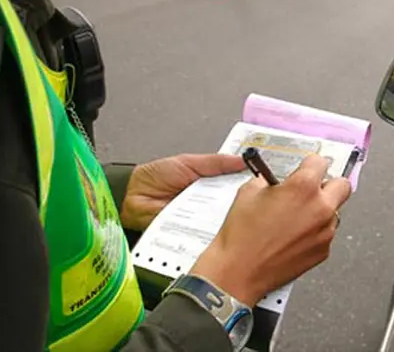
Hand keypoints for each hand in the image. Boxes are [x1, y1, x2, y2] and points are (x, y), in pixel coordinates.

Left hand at [121, 154, 244, 230]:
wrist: (131, 198)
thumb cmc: (154, 178)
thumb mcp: (188, 162)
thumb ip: (215, 162)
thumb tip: (242, 160)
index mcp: (209, 182)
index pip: (234, 182)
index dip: (248, 180)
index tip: (263, 178)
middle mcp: (208, 201)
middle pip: (232, 200)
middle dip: (242, 198)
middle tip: (256, 194)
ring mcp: (202, 218)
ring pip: (222, 216)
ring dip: (230, 213)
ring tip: (243, 210)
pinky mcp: (194, 232)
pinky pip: (208, 230)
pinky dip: (214, 228)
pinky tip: (222, 225)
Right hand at [190, 154, 350, 306]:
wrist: (238, 272)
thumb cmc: (242, 236)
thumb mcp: (249, 192)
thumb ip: (270, 180)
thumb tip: (276, 181)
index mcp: (303, 187)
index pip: (321, 162)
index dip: (311, 163)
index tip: (307, 166)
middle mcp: (320, 208)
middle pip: (342, 185)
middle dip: (328, 184)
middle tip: (313, 188)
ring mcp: (325, 231)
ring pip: (335, 211)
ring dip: (321, 209)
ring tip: (297, 216)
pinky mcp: (323, 251)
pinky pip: (326, 233)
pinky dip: (315, 231)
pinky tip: (294, 235)